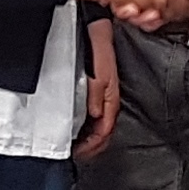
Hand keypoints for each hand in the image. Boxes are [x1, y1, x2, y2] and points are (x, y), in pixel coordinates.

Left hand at [76, 27, 120, 159]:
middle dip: (93, 147)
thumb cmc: (99, 52)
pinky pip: (95, 118)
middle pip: (104, 133)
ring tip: (77, 147)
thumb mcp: (98, 76)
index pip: (105, 130)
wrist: (96, 35)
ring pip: (100, 127)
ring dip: (90, 140)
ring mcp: (102, 99)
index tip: (79, 152)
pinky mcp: (96, 94)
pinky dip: (88, 129)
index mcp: (111, 100)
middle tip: (78, 154)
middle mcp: (108, 102)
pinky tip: (79, 131)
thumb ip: (95, 96)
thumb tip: (95, 116)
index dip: (92, 144)